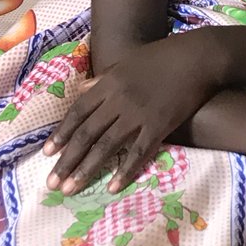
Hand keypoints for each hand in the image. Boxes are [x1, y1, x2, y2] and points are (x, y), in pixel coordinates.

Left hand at [42, 34, 216, 194]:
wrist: (199, 57)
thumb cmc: (164, 56)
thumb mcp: (128, 61)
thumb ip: (104, 77)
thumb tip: (82, 89)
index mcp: (110, 82)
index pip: (78, 111)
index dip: (62, 133)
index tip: (47, 153)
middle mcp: (119, 99)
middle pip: (87, 133)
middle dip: (67, 159)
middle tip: (52, 183)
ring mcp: (139, 113)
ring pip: (107, 146)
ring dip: (87, 169)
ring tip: (71, 189)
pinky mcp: (160, 125)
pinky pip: (139, 152)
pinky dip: (125, 171)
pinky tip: (113, 187)